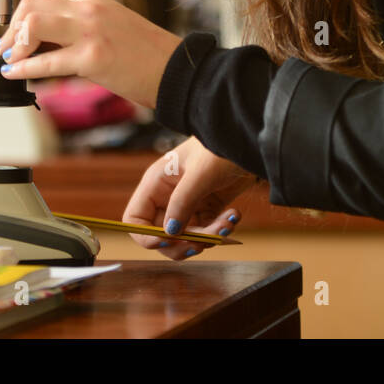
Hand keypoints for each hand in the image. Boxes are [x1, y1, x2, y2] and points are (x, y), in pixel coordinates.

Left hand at [0, 0, 181, 108]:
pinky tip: (15, 73)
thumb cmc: (147, 56)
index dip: (19, 21)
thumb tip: (43, 47)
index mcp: (93, 0)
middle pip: (31, 7)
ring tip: (9, 61)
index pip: (43, 2)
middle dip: (10, 30)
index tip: (10, 38)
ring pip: (33, 25)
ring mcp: (90, 31)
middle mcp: (88, 9)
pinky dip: (24, 68)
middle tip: (3, 49)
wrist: (176, 70)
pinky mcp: (93, 57)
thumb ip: (79, 30)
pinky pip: (46, 62)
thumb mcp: (110, 29)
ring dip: (14, 46)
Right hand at [122, 137, 256, 259]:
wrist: (248, 140)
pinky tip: (233, 215)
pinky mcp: (208, 209)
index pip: (135, 219)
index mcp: (156, 184)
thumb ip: (182, 204)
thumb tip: (170, 233)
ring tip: (227, 223)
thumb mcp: (199, 174)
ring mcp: (188, 205)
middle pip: (161, 235)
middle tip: (203, 241)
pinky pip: (206, 231)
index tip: (167, 241)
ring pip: (187, 237)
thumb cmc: (218, 149)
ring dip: (207, 237)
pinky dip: (219, 230)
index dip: (145, 236)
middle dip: (182, 243)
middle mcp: (168, 197)